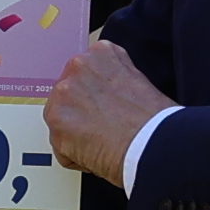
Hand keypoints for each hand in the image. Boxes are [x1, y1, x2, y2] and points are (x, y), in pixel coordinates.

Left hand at [42, 39, 176, 191]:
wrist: (151, 143)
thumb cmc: (154, 119)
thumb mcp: (138, 80)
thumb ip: (114, 78)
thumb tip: (106, 94)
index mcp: (100, 54)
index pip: (85, 72)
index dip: (94, 95)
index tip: (103, 106)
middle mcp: (77, 68)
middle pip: (68, 95)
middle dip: (81, 113)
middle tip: (103, 127)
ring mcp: (63, 94)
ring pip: (61, 119)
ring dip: (76, 134)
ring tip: (102, 141)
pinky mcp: (56, 122)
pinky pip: (60, 145)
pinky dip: (75, 155)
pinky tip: (96, 153)